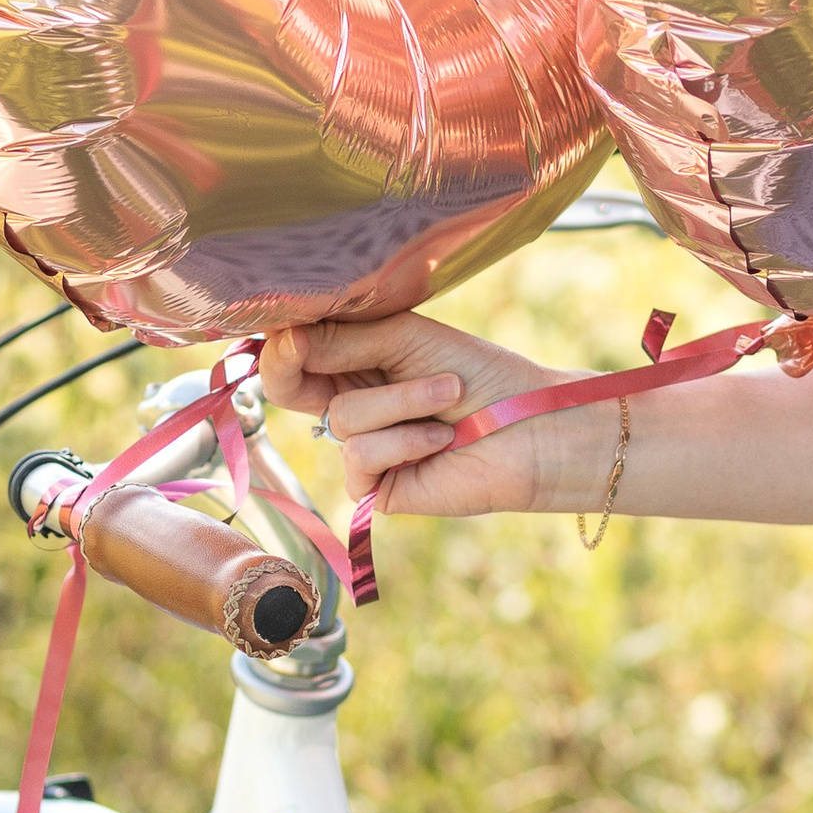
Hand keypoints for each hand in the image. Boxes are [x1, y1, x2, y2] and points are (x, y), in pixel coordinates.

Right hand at [260, 307, 609, 520]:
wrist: (531, 428)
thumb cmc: (479, 375)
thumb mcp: (405, 339)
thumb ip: (343, 339)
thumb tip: (281, 340)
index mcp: (355, 360)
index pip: (295, 350)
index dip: (282, 339)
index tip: (288, 327)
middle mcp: (351, 401)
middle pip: (285, 387)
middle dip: (294, 365)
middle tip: (302, 349)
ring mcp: (362, 446)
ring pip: (341, 417)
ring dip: (402, 401)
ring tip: (448, 397)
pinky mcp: (376, 486)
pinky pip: (360, 456)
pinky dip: (405, 441)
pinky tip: (441, 440)